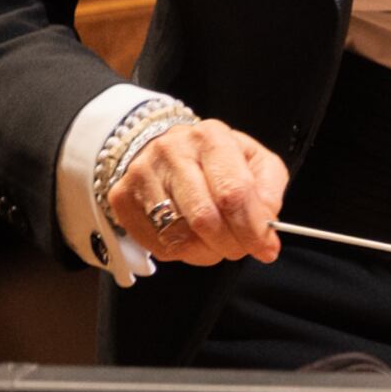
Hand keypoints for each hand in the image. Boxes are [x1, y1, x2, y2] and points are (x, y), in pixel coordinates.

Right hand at [108, 118, 288, 266]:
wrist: (165, 146)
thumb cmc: (215, 158)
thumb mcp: (254, 161)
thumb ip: (268, 190)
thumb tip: (267, 226)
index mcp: (211, 139)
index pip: (233, 193)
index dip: (253, 229)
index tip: (266, 248)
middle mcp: (172, 152)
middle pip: (204, 219)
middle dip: (231, 245)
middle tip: (242, 249)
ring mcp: (142, 175)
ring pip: (180, 237)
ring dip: (208, 252)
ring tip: (218, 243)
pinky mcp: (122, 198)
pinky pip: (157, 244)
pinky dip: (183, 252)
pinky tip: (191, 237)